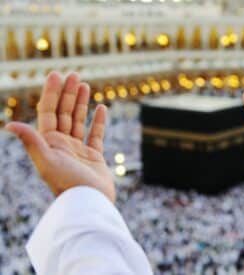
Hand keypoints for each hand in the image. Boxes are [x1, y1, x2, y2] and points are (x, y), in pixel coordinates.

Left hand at [5, 72, 114, 201]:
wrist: (89, 203)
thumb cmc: (67, 184)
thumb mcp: (46, 161)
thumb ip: (31, 141)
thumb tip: (9, 124)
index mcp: (49, 143)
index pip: (49, 112)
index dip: (52, 93)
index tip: (57, 75)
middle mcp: (62, 144)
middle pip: (64, 113)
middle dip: (68, 93)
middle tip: (74, 74)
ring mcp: (78, 150)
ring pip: (78, 120)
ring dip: (81, 103)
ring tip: (85, 85)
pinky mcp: (94, 157)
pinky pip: (96, 134)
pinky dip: (99, 121)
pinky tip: (102, 108)